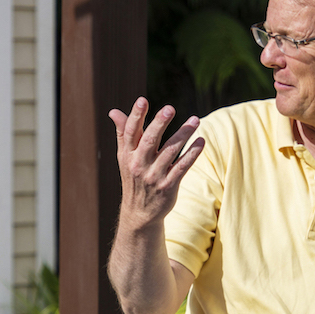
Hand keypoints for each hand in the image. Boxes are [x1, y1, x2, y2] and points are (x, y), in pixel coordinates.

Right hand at [108, 97, 203, 227]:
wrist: (139, 213)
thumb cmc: (133, 178)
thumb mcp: (124, 157)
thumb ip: (123, 133)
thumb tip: (113, 111)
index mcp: (127, 155)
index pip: (131, 132)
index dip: (136, 115)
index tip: (142, 100)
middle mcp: (139, 164)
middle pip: (149, 140)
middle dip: (159, 123)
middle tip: (170, 108)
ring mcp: (154, 176)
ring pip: (170, 151)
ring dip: (183, 134)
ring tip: (195, 120)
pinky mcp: (168, 186)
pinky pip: (182, 167)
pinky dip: (192, 154)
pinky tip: (201, 141)